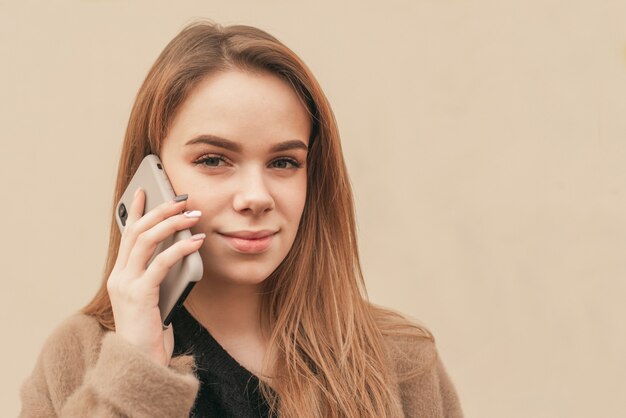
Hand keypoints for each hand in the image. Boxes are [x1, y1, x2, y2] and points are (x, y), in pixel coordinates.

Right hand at [107, 188, 204, 365]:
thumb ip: (159, 275)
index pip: (126, 235)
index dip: (134, 211)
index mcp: (120, 275)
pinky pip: (162, 263)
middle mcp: (119, 276)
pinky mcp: (140, 295)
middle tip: (181, 198)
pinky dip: (180, 247)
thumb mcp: (154, 297)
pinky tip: (196, 241)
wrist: (140, 363)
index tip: (142, 190)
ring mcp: (126, 285)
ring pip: (146, 240)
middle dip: (159, 210)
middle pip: (136, 231)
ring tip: (193, 214)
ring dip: (171, 223)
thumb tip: (181, 248)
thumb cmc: (150, 332)